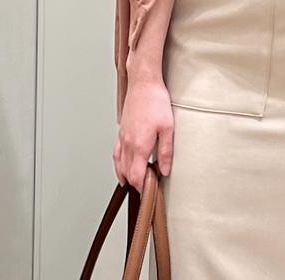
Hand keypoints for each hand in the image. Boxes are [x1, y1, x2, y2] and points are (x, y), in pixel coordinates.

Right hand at [113, 76, 173, 193]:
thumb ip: (166, 152)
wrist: (143, 82)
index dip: (142, 187)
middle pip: (127, 173)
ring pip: (120, 165)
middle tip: (146, 188)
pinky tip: (122, 168)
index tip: (149, 192)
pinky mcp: (121, 132)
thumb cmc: (155, 101)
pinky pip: (116, 153)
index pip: (136, 175)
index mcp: (139, 145)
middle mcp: (128, 144)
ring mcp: (123, 138)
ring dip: (126, 176)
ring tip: (134, 184)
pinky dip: (119, 164)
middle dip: (136, 183)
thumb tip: (165, 170)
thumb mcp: (167, 128)